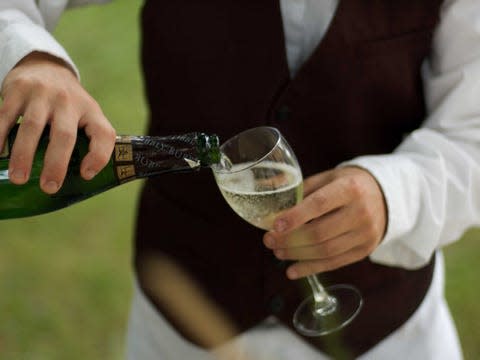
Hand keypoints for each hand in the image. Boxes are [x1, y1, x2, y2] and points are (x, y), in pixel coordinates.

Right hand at [0, 51, 115, 193]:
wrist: (46, 67)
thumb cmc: (69, 105)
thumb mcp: (88, 116)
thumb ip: (91, 141)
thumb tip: (84, 177)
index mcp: (90, 111)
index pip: (103, 134)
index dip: (98, 157)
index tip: (85, 175)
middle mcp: (69, 101)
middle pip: (64, 135)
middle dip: (55, 164)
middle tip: (48, 187)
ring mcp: (43, 93)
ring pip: (32, 126)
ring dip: (23, 155)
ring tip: (18, 178)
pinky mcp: (18, 89)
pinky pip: (6, 115)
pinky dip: (0, 135)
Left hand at [263, 166, 386, 278]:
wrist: (385, 195)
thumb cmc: (347, 184)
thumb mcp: (328, 178)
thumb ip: (301, 190)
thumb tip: (270, 205)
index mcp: (349, 188)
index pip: (319, 204)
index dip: (295, 217)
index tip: (274, 226)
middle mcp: (361, 212)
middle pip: (320, 233)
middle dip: (290, 240)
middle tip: (269, 241)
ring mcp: (365, 234)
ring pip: (325, 251)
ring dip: (297, 255)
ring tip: (278, 252)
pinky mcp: (365, 250)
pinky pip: (334, 263)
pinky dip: (310, 268)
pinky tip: (292, 270)